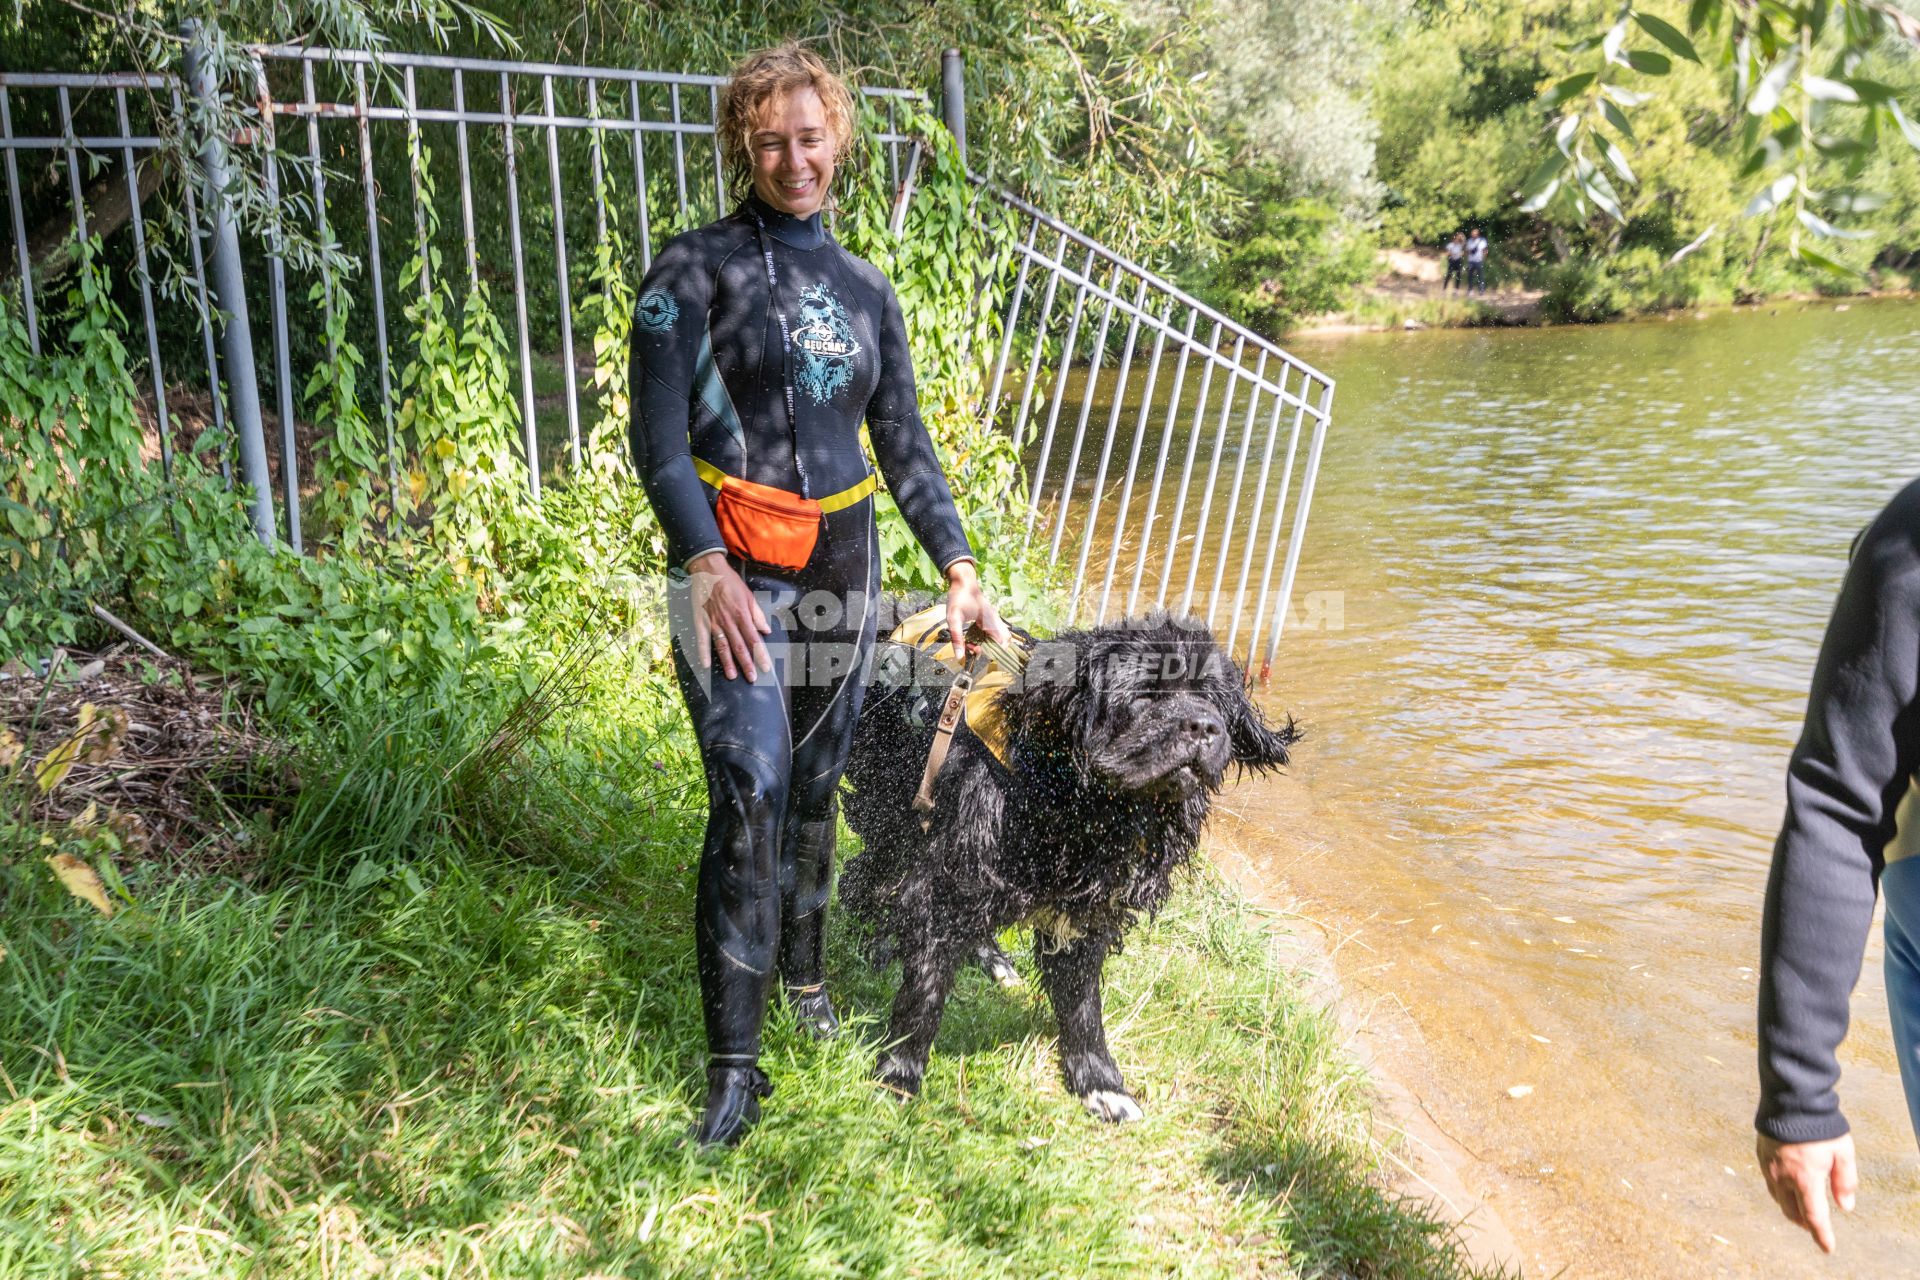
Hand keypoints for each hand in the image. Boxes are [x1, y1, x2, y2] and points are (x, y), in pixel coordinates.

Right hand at [688, 552, 771, 681]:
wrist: (708, 570)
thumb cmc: (730, 582)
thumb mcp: (748, 595)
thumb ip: (757, 615)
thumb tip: (766, 631)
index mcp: (742, 615)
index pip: (754, 640)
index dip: (760, 655)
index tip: (765, 668)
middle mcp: (729, 621)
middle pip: (739, 647)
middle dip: (746, 664)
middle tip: (752, 678)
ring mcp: (714, 622)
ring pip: (722, 646)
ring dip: (728, 662)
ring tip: (732, 676)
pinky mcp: (701, 621)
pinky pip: (702, 639)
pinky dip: (703, 652)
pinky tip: (705, 665)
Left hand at [944, 560, 1012, 655]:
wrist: (962, 582)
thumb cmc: (959, 598)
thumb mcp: (953, 619)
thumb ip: (957, 638)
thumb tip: (959, 657)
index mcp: (991, 621)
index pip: (1003, 644)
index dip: (992, 652)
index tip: (976, 650)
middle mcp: (996, 620)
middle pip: (1004, 642)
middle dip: (990, 650)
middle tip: (973, 647)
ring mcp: (994, 618)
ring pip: (999, 638)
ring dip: (988, 644)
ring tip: (971, 643)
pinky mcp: (990, 618)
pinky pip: (994, 632)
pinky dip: (986, 638)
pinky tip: (973, 637)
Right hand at [1757, 1131, 1857, 1253]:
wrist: (1790, 1100)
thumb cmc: (1820, 1126)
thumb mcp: (1843, 1153)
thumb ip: (1845, 1181)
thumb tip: (1845, 1206)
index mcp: (1805, 1178)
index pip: (1814, 1216)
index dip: (1821, 1235)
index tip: (1826, 1248)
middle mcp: (1783, 1177)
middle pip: (1792, 1212)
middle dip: (1804, 1222)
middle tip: (1814, 1226)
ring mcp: (1769, 1167)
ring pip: (1778, 1199)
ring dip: (1790, 1208)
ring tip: (1801, 1208)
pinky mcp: (1761, 1155)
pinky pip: (1769, 1182)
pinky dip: (1780, 1192)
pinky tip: (1787, 1187)